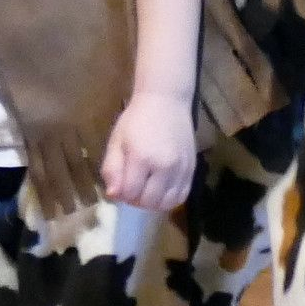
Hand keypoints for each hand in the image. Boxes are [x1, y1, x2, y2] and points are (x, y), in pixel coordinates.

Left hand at [98, 91, 196, 212]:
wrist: (166, 102)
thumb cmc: (136, 120)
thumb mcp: (116, 141)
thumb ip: (112, 170)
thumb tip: (113, 195)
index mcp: (142, 158)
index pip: (130, 194)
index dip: (122, 194)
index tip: (121, 185)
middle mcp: (164, 166)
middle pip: (149, 202)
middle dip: (136, 200)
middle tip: (132, 187)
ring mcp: (181, 169)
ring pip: (167, 203)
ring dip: (153, 202)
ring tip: (147, 189)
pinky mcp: (192, 169)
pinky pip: (182, 196)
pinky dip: (170, 199)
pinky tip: (161, 188)